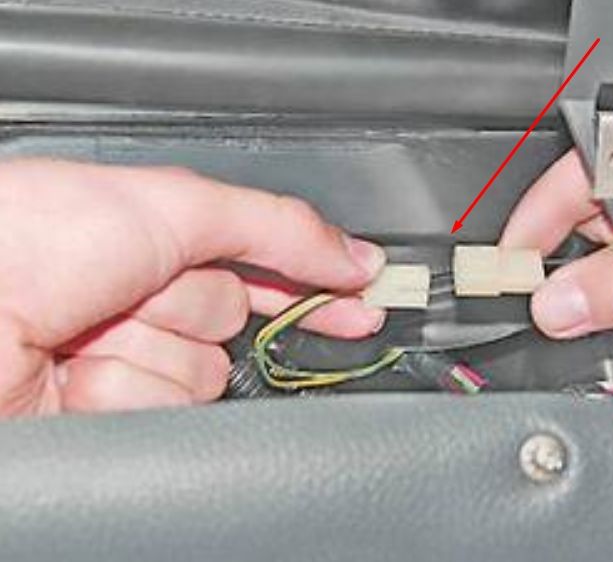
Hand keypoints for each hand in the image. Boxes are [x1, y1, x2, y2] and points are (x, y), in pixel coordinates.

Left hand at [0, 159, 385, 415]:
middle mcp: (146, 305)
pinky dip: (128, 392)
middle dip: (196, 310)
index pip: (262, 272)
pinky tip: (79, 372)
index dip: (316, 288)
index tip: (362, 303)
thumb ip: (277, 228)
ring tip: (90, 331)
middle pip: (232, 327)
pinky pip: (165, 416)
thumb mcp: (174, 205)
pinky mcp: (109, 419)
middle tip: (142, 295)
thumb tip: (354, 255)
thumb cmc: (30, 236)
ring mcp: (126, 364)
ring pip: (202, 378)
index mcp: (160, 245)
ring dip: (154, 353)